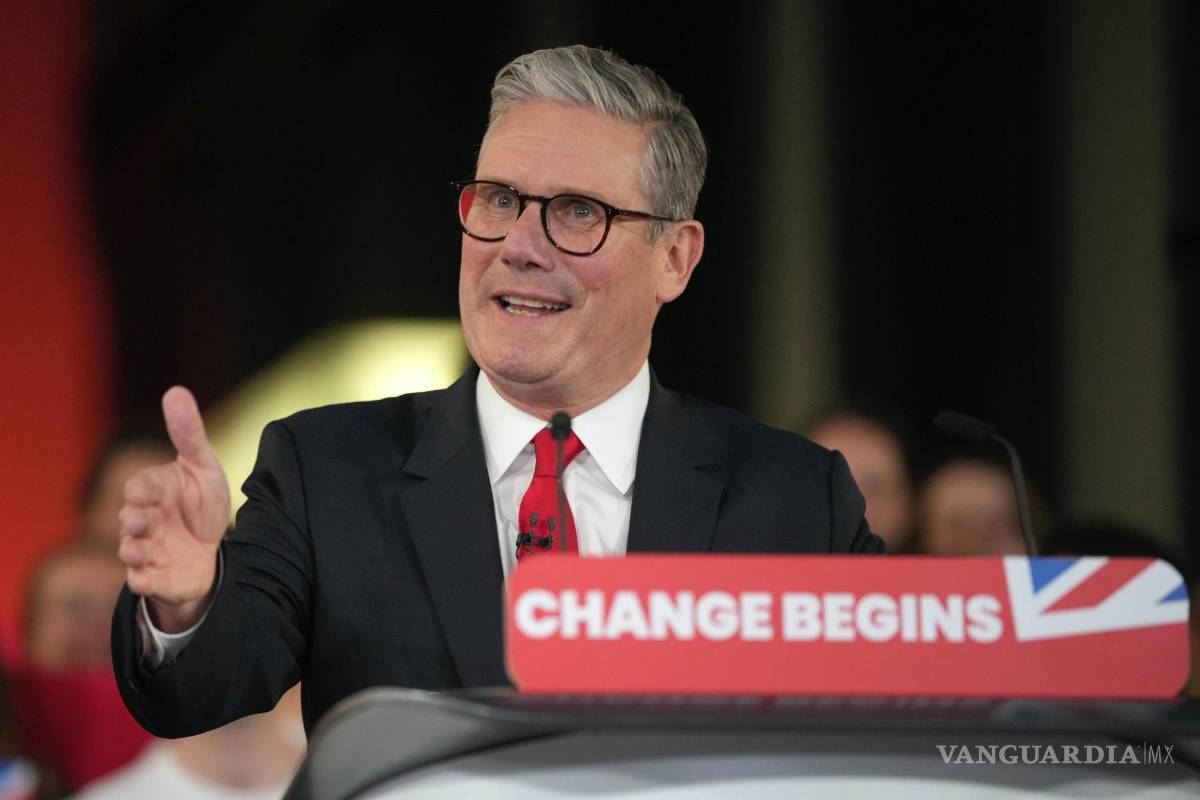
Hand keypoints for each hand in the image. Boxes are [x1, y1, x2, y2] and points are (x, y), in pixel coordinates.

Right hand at [118, 386, 230, 631]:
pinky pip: (141, 582)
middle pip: (129, 519)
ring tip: (139, 551)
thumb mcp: (203, 467)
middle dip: (131, 520)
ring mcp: (146, 550)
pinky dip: (142, 581)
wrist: (212, 549)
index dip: (142, 489)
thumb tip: (175, 390)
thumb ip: (189, 434)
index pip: (141, 486)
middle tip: (139, 520)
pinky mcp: (155, 577)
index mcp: (153, 491)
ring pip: (130, 551)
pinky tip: (145, 580)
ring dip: (132, 551)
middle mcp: (143, 520)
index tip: (143, 492)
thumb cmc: (201, 503)